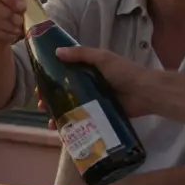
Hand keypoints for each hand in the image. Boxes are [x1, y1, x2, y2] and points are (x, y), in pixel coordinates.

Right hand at [35, 46, 150, 128]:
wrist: (145, 93)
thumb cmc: (124, 72)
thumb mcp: (102, 58)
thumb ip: (80, 54)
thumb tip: (56, 52)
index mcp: (87, 70)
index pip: (63, 73)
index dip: (49, 79)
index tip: (38, 86)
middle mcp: (88, 85)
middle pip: (64, 93)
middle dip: (50, 99)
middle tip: (41, 106)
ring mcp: (94, 101)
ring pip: (71, 108)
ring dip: (58, 115)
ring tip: (50, 122)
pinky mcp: (100, 115)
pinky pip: (83, 121)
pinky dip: (72, 126)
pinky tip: (62, 132)